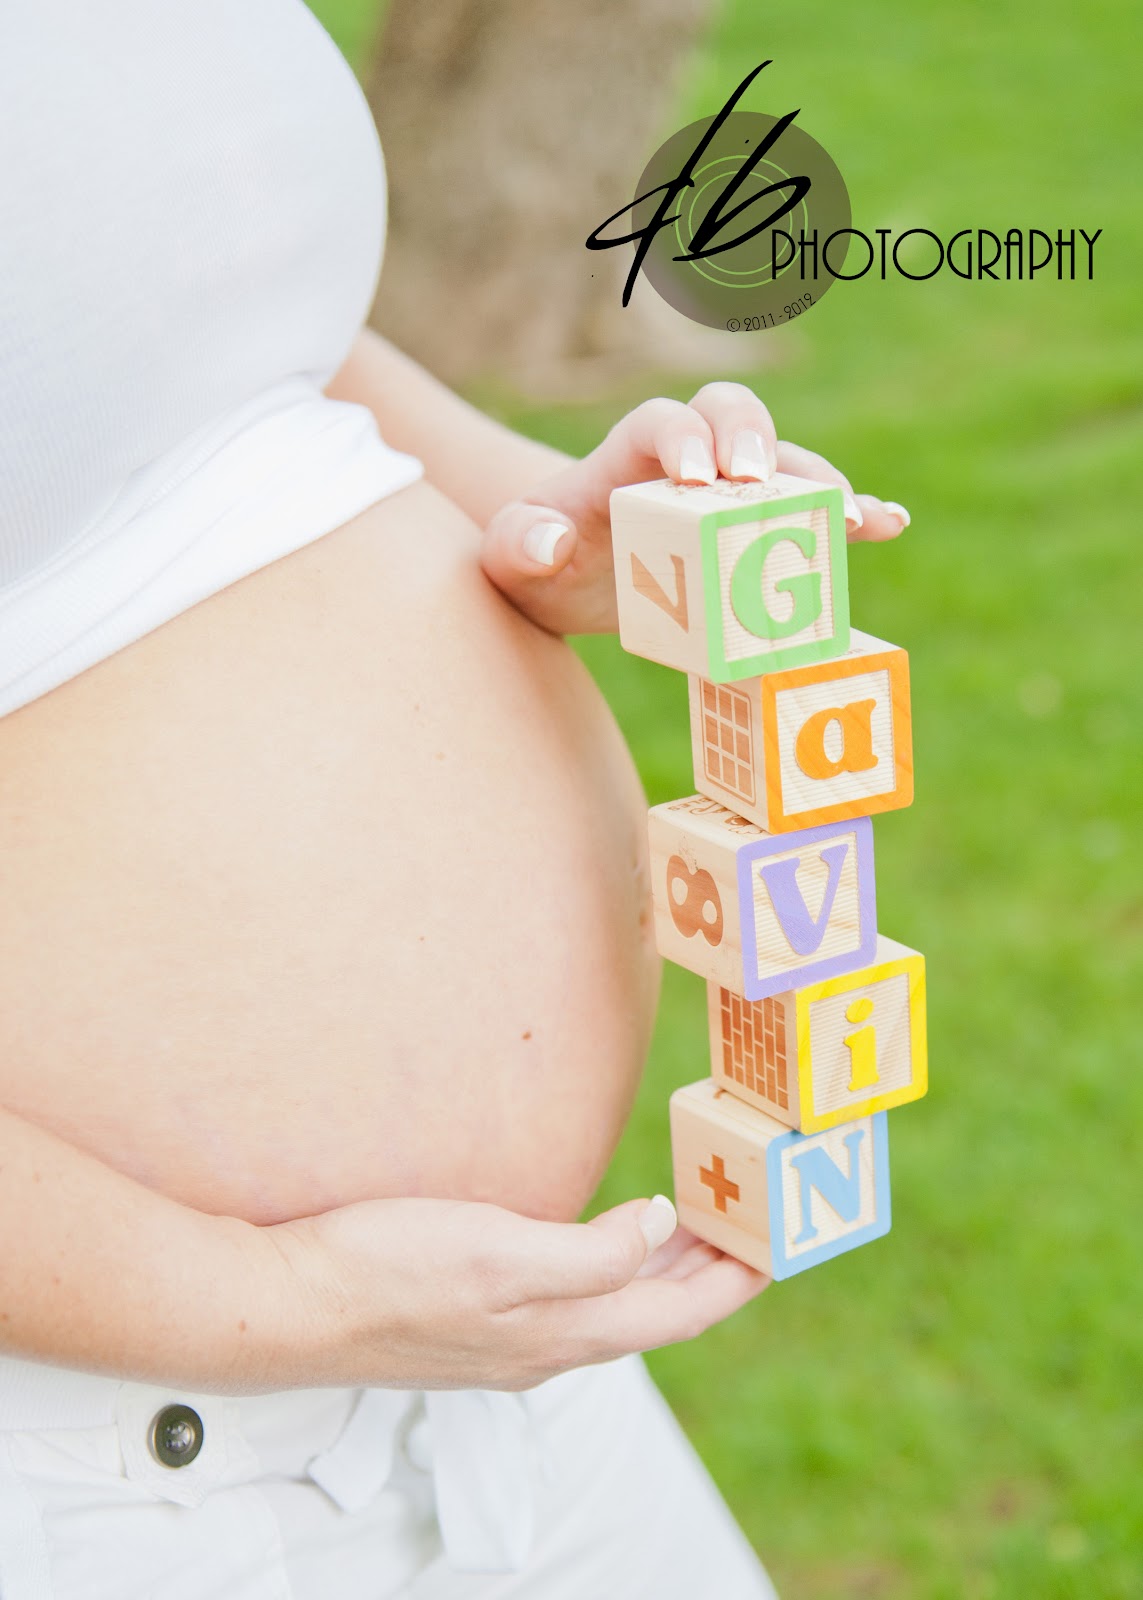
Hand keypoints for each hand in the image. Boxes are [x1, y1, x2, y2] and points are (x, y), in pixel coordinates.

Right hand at [260, 1192, 766, 1391]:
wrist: (289, 1306)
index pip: (679, 1315)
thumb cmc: (387, 1273)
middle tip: (746, 1225)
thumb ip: (589, 1254)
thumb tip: (658, 1231)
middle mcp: (545, 1346)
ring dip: (659, 1272)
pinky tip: (595, 1242)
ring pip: (612, 1310)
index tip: (776, 1245)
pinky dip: (607, 1269)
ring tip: (690, 1229)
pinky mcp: (474, 1322)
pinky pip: (570, 1301)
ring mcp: (508, 1340)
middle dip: (708, 1274)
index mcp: (562, 1333)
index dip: (733, 1282)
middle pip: (653, 1315)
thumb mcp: (499, 1253)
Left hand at [479, 381, 910, 635]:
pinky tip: (888, 523)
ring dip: (818, 484)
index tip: (696, 476)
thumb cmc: (536, 559)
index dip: (682, 435)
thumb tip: (548, 540)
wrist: (562, 577)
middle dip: (754, 440)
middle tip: (759, 484)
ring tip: (851, 517)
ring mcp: (727, 491)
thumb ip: (520, 543)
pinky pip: (810, 511)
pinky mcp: (755, 528)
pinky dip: (852, 512)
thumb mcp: (509, 558)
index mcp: (623, 457)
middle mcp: (685, 460)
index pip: (658, 421)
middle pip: (730, 415)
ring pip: (783, 463)